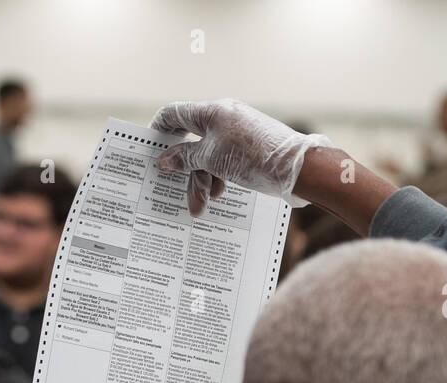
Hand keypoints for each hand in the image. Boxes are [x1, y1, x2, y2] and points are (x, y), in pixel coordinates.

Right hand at [150, 98, 332, 214]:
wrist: (297, 169)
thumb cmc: (253, 158)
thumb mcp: (213, 160)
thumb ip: (185, 158)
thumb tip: (163, 160)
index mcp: (212, 112)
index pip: (174, 113)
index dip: (158, 130)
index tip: (149, 151)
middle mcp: (223, 118)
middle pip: (191, 143)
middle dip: (185, 172)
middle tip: (177, 193)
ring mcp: (236, 134)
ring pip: (207, 157)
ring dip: (202, 182)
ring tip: (202, 206)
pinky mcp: (247, 149)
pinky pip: (222, 162)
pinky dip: (218, 178)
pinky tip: (220, 194)